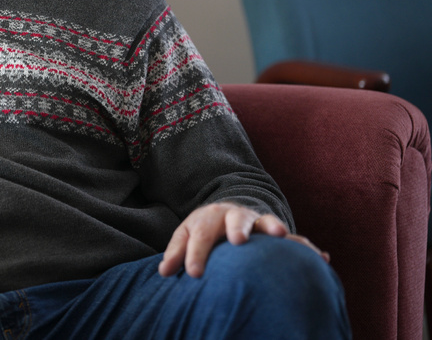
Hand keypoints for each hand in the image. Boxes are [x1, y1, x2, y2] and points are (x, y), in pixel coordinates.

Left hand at [158, 202, 328, 277]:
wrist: (226, 212)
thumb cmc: (203, 230)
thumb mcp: (186, 235)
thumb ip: (176, 252)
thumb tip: (164, 272)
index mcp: (209, 217)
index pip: (200, 235)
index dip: (195, 253)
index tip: (193, 273)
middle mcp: (235, 216)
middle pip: (235, 219)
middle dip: (237, 227)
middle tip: (237, 240)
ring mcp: (258, 222)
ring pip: (267, 222)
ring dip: (273, 227)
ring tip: (280, 234)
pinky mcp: (276, 233)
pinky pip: (294, 240)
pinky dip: (306, 247)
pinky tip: (322, 258)